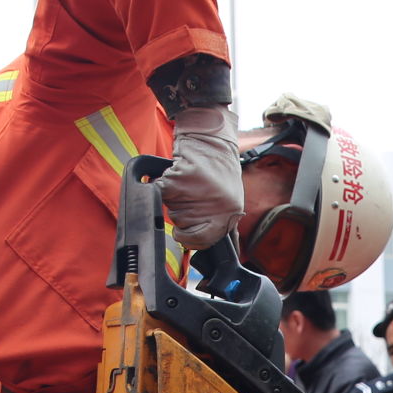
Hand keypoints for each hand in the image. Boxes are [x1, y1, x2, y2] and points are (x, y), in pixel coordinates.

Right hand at [163, 106, 243, 249]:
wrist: (210, 141)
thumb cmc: (221, 172)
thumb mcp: (232, 202)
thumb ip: (225, 225)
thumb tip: (228, 251)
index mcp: (228, 215)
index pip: (204, 242)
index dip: (194, 240)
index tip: (188, 235)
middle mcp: (213, 208)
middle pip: (184, 229)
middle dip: (184, 220)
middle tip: (192, 200)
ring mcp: (193, 195)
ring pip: (172, 215)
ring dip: (175, 204)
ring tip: (188, 188)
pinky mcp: (175, 183)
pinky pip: (159, 195)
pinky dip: (162, 189)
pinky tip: (177, 181)